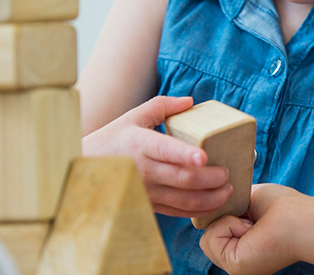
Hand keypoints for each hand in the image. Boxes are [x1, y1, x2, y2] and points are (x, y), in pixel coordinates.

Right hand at [81, 96, 232, 216]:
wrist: (85, 168)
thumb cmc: (113, 139)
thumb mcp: (133, 117)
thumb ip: (163, 105)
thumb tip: (190, 102)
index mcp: (141, 144)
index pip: (166, 150)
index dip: (185, 155)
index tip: (203, 157)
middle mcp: (143, 170)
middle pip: (182, 178)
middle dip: (210, 179)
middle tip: (228, 173)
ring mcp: (146, 191)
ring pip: (183, 199)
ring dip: (210, 198)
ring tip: (228, 190)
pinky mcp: (149, 205)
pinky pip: (177, 211)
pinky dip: (198, 210)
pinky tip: (213, 204)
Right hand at [201, 184, 302, 274]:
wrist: (299, 218)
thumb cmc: (283, 206)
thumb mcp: (247, 201)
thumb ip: (227, 207)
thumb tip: (206, 207)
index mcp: (244, 248)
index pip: (215, 230)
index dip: (223, 214)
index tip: (244, 209)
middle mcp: (240, 260)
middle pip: (207, 234)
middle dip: (225, 217)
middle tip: (252, 219)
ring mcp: (236, 267)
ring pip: (206, 236)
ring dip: (228, 222)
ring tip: (253, 226)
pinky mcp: (234, 267)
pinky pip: (210, 238)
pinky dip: (229, 226)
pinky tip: (251, 230)